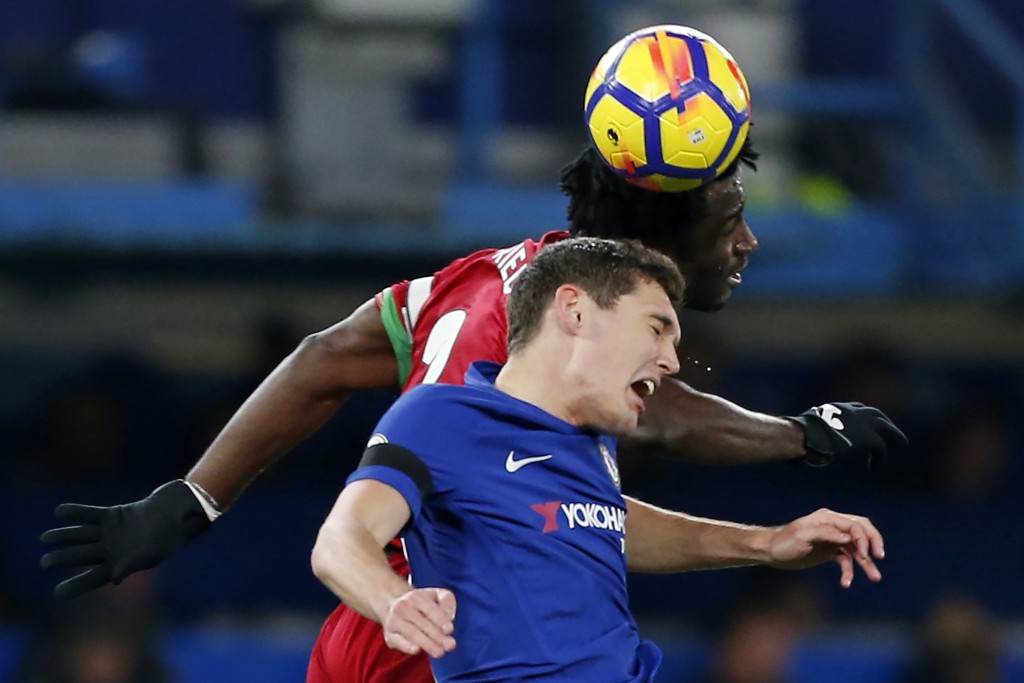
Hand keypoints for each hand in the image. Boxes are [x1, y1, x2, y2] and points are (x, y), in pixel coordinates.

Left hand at [40, 480, 211, 598]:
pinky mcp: (113, 514)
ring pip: (81, 535)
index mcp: (121, 565)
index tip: (57, 594)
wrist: (181, 511)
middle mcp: (112, 550)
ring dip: (63, 536)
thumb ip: (132, 565)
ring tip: (45, 538)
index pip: (94, 578)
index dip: (75, 586)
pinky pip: (90, 515)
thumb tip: (112, 579)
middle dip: (63, 559)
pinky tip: (59, 512)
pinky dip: (75, 513)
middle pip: (82, 556)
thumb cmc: (172, 536)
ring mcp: (111, 532)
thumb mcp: (154, 553)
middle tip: (44, 563)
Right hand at [383, 587, 456, 658]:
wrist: (392, 605)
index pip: (430, 608)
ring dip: (427, 644)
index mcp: (417, 597)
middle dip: (437, 636)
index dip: (440, 619)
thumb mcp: (437, 595)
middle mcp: (403, 608)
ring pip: (411, 633)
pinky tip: (416, 650)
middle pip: (422, 623)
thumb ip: (447, 601)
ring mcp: (394, 621)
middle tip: (450, 646)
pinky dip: (406, 646)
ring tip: (440, 652)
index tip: (450, 630)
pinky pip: (397, 641)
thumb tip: (450, 616)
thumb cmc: (421, 603)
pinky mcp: (390, 636)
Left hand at [764, 508, 883, 587]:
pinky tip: (846, 583)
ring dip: (866, 563)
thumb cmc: (784, 542)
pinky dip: (849, 571)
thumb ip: (826, 534)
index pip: (855, 524)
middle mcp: (833, 527)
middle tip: (879, 557)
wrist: (770, 552)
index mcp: (828, 518)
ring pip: (856, 549)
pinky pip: (846, 560)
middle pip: (862, 532)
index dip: (864, 538)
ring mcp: (832, 539)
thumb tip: (848, 537)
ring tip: (875, 578)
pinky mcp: (829, 552)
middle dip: (873, 543)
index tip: (864, 555)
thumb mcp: (803, 536)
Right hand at [788, 402, 907, 471]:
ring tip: (901, 444)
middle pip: (875, 414)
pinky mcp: (867, 437)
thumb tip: (799, 450)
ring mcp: (861, 423)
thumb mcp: (805, 430)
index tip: (867, 425)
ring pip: (885, 427)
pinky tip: (875, 469)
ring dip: (894, 435)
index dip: (864, 417)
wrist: (803, 436)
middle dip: (885, 423)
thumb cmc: (796, 437)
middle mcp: (851, 411)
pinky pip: (881, 448)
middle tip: (893, 432)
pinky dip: (879, 460)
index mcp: (837, 408)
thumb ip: (810, 434)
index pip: (856, 409)